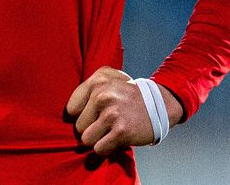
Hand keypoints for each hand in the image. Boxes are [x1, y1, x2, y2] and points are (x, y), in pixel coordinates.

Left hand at [65, 67, 180, 154]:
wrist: (160, 104)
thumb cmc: (129, 95)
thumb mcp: (109, 80)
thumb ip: (87, 90)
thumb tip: (69, 113)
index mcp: (97, 81)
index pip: (71, 109)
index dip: (82, 116)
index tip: (95, 114)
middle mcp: (103, 95)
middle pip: (79, 126)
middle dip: (92, 129)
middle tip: (108, 123)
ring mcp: (112, 113)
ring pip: (86, 140)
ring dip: (98, 140)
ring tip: (111, 131)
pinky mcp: (121, 131)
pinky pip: (99, 149)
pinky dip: (107, 148)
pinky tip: (117, 138)